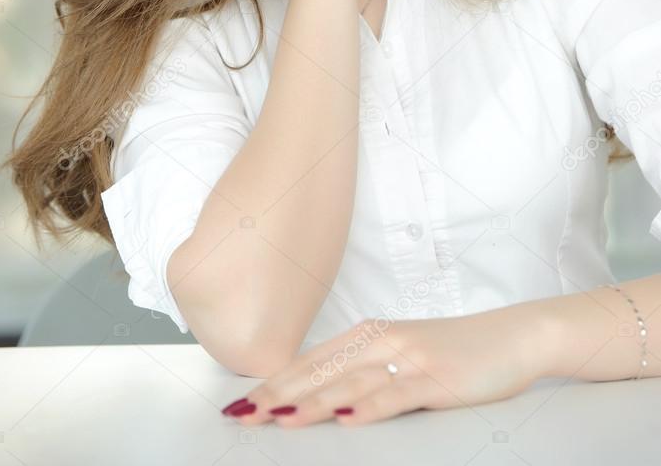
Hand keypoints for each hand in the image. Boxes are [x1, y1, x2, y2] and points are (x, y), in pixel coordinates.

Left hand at [221, 307, 543, 427]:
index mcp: (371, 334)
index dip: (276, 381)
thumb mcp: (403, 354)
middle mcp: (384, 341)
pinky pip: (396, 395)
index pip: (312, 361)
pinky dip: (368, 407)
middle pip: (321, 370)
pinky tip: (345, 420)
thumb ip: (364, 370)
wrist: (512, 337)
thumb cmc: (455, 350)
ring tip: (278, 419)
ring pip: (350, 382)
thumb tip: (319, 396)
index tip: (242, 401)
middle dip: (279, 394)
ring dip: (311, 402)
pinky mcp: (437, 379)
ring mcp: (410, 359)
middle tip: (243, 415)